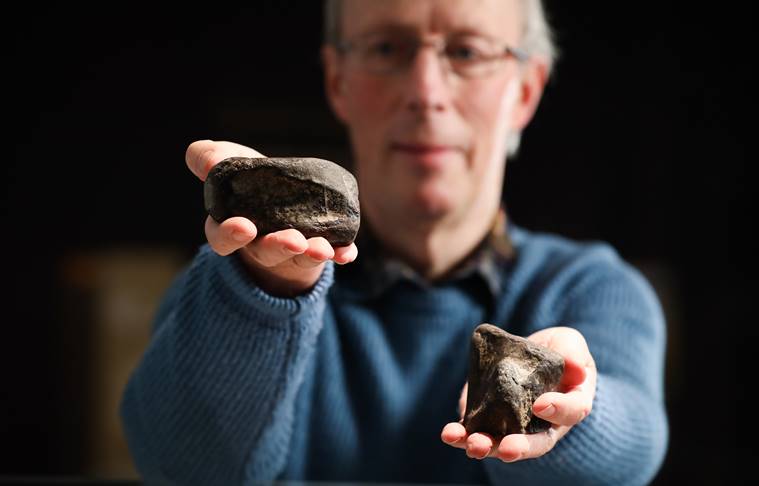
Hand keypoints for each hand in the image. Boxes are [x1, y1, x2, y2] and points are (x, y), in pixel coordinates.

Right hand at [185, 140, 357, 296]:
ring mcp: (291, 252)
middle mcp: (260, 245)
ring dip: (311, 253)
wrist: (281, 201)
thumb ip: (209, 158)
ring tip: (321, 247)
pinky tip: (349, 253)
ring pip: (299, 257)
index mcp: (231, 228)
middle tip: (293, 241)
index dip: (230, 235)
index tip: (243, 226)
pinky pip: (331, 255)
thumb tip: (208, 161)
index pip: (223, 238)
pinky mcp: (318, 250)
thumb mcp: (227, 165)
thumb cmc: (249, 183)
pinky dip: (340, 254)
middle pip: (267, 252)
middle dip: (279, 247)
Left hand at [441, 326, 596, 461]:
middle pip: (535, 443)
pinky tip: (450, 433)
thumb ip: (573, 353)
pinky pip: (475, 431)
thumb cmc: (557, 350)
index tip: (541, 404)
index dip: (558, 410)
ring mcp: (513, 425)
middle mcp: (543, 424)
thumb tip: (577, 369)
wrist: (529, 353)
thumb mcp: (569, 344)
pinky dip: (461, 435)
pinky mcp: (486, 418)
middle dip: (519, 447)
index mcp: (570, 405)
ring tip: (472, 445)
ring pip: (501, 443)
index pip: (570, 412)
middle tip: (506, 449)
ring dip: (486, 446)